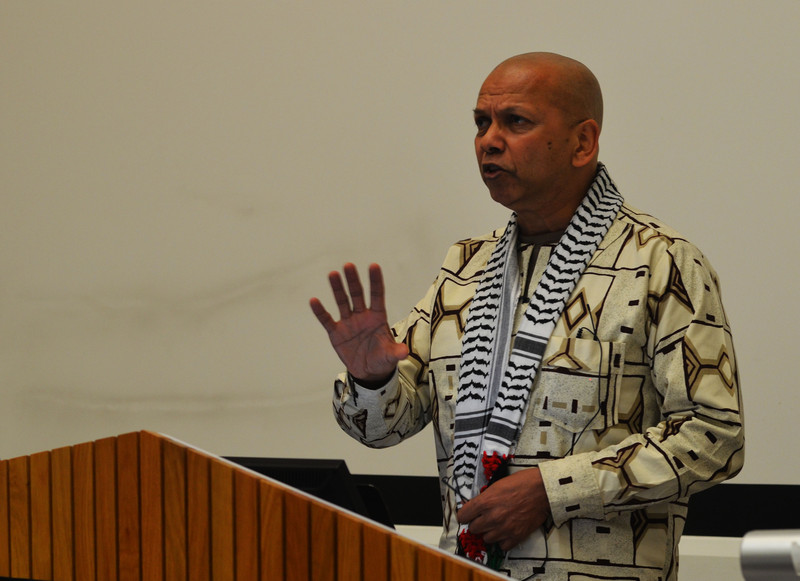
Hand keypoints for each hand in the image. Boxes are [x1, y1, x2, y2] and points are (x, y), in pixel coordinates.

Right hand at [310, 263, 408, 381]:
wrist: (368, 371)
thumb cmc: (382, 358)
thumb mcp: (390, 356)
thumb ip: (396, 352)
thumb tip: (404, 352)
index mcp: (378, 317)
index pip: (377, 295)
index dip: (375, 281)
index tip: (373, 266)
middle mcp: (362, 316)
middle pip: (357, 294)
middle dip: (353, 280)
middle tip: (349, 265)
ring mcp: (348, 323)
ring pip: (342, 302)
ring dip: (337, 289)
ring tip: (333, 274)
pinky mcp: (336, 333)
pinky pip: (327, 320)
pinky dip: (320, 312)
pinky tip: (314, 300)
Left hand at [456, 467, 550, 551]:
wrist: (542, 489)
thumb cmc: (521, 483)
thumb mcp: (496, 485)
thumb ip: (484, 498)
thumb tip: (474, 507)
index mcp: (485, 502)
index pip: (463, 516)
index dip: (465, 515)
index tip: (467, 515)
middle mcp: (492, 517)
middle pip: (473, 529)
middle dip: (477, 523)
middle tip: (484, 518)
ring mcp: (504, 529)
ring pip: (486, 539)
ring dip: (490, 532)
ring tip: (497, 523)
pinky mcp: (516, 536)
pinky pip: (502, 546)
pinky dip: (503, 540)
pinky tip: (506, 531)